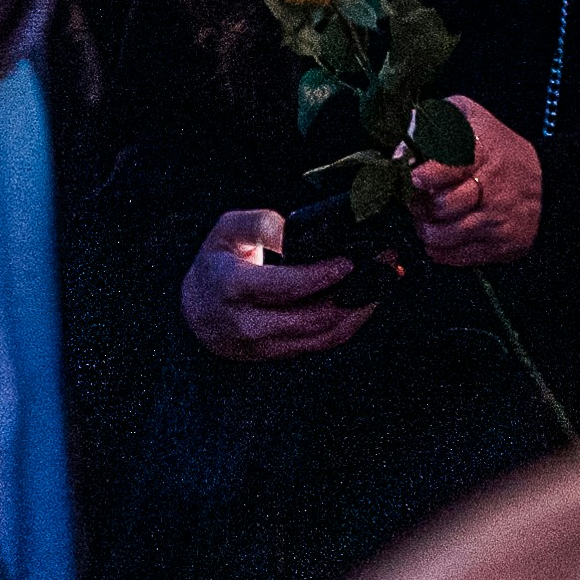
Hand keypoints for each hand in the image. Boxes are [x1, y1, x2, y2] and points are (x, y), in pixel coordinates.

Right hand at [180, 207, 373, 361]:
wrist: (196, 310)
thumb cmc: (216, 263)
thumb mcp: (227, 230)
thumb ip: (262, 225)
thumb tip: (297, 234)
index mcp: (230, 288)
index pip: (283, 287)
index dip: (320, 276)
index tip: (350, 261)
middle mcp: (246, 324)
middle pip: (312, 317)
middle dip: (354, 292)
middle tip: (383, 264)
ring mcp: (264, 345)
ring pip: (323, 335)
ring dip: (359, 310)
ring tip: (382, 282)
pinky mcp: (279, 354)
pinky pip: (322, 343)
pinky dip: (349, 323)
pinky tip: (365, 301)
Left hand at [409, 95, 543, 268]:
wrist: (548, 185)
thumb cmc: (498, 149)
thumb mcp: (473, 118)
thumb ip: (437, 119)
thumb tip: (403, 140)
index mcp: (484, 153)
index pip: (450, 167)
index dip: (425, 175)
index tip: (414, 177)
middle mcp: (493, 190)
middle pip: (442, 206)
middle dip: (419, 205)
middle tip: (413, 201)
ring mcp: (498, 222)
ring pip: (444, 236)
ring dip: (425, 229)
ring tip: (424, 219)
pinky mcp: (501, 247)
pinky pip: (457, 257)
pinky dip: (439, 250)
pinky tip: (437, 236)